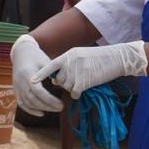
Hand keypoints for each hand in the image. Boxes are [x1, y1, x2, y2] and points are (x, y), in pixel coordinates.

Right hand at [11, 34, 63, 115]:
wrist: (21, 53)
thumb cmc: (37, 56)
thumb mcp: (46, 62)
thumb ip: (52, 74)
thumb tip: (63, 86)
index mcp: (28, 74)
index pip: (39, 91)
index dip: (50, 100)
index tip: (61, 104)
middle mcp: (20, 83)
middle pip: (33, 99)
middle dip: (48, 106)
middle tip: (61, 108)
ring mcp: (17, 87)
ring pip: (28, 103)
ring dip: (41, 109)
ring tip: (54, 109)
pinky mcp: (16, 90)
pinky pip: (22, 104)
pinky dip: (31, 110)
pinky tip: (42, 113)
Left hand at [33, 41, 147, 98]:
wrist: (117, 58)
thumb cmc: (100, 58)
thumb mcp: (81, 56)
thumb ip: (68, 65)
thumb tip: (56, 79)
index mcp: (69, 55)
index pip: (51, 65)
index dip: (41, 74)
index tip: (31, 81)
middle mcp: (70, 62)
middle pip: (59, 80)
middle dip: (66, 83)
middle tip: (79, 79)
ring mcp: (76, 71)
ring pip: (66, 87)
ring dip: (73, 88)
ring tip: (85, 80)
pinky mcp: (83, 81)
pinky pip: (74, 92)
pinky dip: (78, 93)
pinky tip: (86, 87)